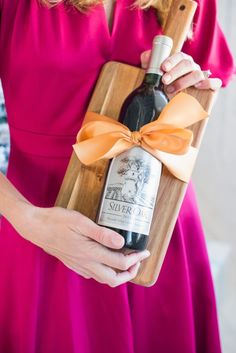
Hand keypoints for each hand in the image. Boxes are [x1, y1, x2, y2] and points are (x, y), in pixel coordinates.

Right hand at [13, 203, 149, 286]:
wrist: (35, 227)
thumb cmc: (57, 221)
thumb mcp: (80, 222)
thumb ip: (102, 234)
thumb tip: (122, 244)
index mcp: (90, 253)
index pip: (120, 263)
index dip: (136, 259)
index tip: (145, 251)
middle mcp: (85, 263)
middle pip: (113, 279)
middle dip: (129, 272)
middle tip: (137, 260)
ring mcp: (78, 266)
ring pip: (102, 279)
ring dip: (117, 274)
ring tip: (125, 261)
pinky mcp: (72, 264)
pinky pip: (92, 274)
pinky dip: (104, 271)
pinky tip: (105, 259)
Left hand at [141, 51, 221, 93]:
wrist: (177, 104)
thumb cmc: (166, 86)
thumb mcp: (155, 74)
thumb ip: (148, 62)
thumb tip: (146, 56)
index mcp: (182, 62)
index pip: (180, 56)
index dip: (172, 61)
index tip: (163, 68)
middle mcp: (193, 68)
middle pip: (187, 64)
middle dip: (175, 72)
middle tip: (164, 80)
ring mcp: (202, 77)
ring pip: (197, 74)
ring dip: (184, 81)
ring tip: (171, 90)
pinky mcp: (211, 88)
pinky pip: (215, 82)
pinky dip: (208, 83)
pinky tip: (198, 87)